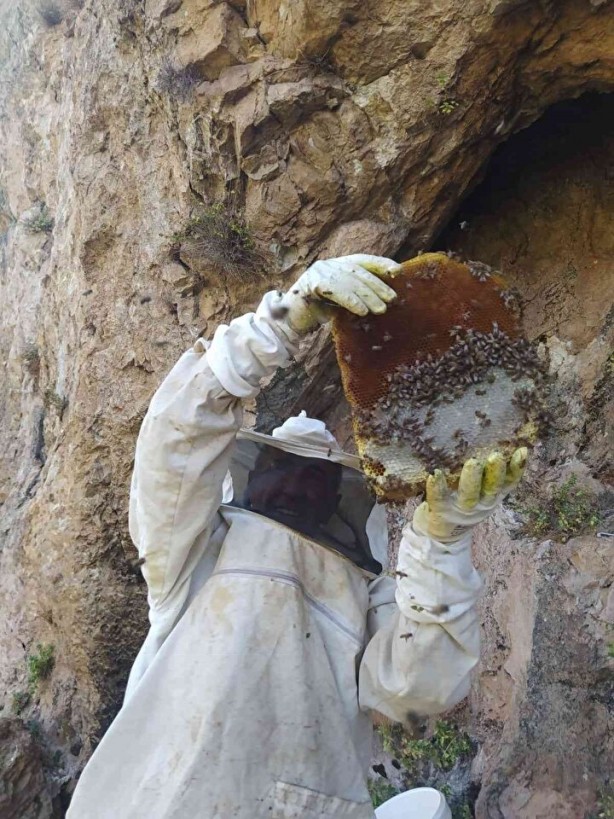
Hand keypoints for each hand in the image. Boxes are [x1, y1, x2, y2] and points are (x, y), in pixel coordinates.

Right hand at [279, 254, 400, 333]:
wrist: (290, 321)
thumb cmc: (317, 312)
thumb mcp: (341, 300)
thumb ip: (357, 293)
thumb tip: (384, 297)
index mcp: (336, 264)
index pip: (362, 260)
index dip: (380, 264)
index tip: (397, 271)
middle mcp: (328, 264)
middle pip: (358, 272)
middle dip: (377, 285)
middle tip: (392, 299)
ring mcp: (318, 272)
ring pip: (349, 282)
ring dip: (367, 296)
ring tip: (381, 309)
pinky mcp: (311, 285)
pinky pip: (336, 291)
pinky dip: (350, 301)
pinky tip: (362, 311)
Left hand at [412, 448, 527, 541]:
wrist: (440, 534)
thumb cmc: (460, 500)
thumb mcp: (479, 490)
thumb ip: (486, 471)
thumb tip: (492, 433)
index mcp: (492, 495)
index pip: (509, 482)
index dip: (517, 468)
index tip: (522, 450)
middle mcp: (481, 503)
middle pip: (491, 489)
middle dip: (495, 473)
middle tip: (496, 455)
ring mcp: (461, 510)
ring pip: (469, 496)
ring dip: (472, 480)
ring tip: (473, 463)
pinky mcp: (440, 512)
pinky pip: (439, 500)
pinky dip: (438, 488)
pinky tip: (435, 475)